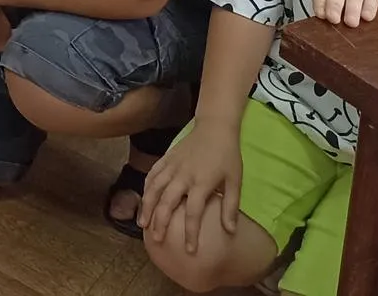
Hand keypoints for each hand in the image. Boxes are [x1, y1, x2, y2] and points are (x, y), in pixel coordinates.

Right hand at [142, 121, 242, 253]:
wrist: (215, 128)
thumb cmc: (227, 156)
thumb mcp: (235, 181)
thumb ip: (230, 206)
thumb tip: (230, 231)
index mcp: (202, 183)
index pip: (193, 213)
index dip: (191, 233)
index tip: (189, 250)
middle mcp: (183, 176)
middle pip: (167, 202)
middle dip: (161, 222)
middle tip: (157, 239)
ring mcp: (172, 166)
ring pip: (154, 188)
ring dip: (147, 206)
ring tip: (143, 223)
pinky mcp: (166, 158)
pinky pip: (152, 174)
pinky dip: (146, 188)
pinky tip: (143, 198)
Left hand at [309, 0, 377, 26]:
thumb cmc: (344, 1)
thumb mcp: (333, 5)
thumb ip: (327, 13)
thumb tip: (324, 29)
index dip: (319, 1)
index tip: (321, 15)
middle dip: (334, 5)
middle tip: (334, 19)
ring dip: (352, 8)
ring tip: (351, 22)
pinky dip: (369, 6)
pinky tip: (367, 17)